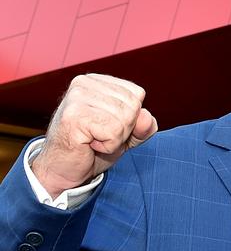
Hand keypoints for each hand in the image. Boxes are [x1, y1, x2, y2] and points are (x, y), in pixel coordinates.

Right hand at [32, 74, 156, 198]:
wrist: (64, 169)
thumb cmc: (93, 149)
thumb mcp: (128, 135)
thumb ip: (144, 125)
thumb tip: (146, 116)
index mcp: (97, 81)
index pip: (137, 93)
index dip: (131, 118)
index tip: (108, 126)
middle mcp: (84, 83)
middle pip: (132, 106)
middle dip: (123, 130)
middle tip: (100, 136)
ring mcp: (77, 97)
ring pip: (124, 120)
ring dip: (115, 139)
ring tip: (94, 139)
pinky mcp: (74, 115)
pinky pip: (113, 132)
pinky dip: (108, 145)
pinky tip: (89, 144)